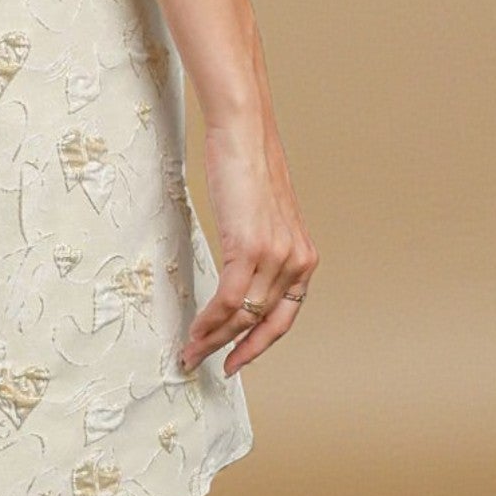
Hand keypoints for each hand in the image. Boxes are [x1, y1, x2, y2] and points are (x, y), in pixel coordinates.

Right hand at [179, 111, 317, 377]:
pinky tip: (195, 329)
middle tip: (203, 362)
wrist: (244, 133)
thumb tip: (240, 272)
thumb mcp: (263, 216)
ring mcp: (276, 256)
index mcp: (304, 258)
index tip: (236, 362)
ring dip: (213, 339)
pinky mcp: (250, 247)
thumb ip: (260, 248)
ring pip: (244, 316)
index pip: (284, 317)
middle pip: (263, 323)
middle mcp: (297, 263)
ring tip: (190, 351)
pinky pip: (230, 299)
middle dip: (232, 350)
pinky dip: (210, 320)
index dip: (258, 345)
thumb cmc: (248, 166)